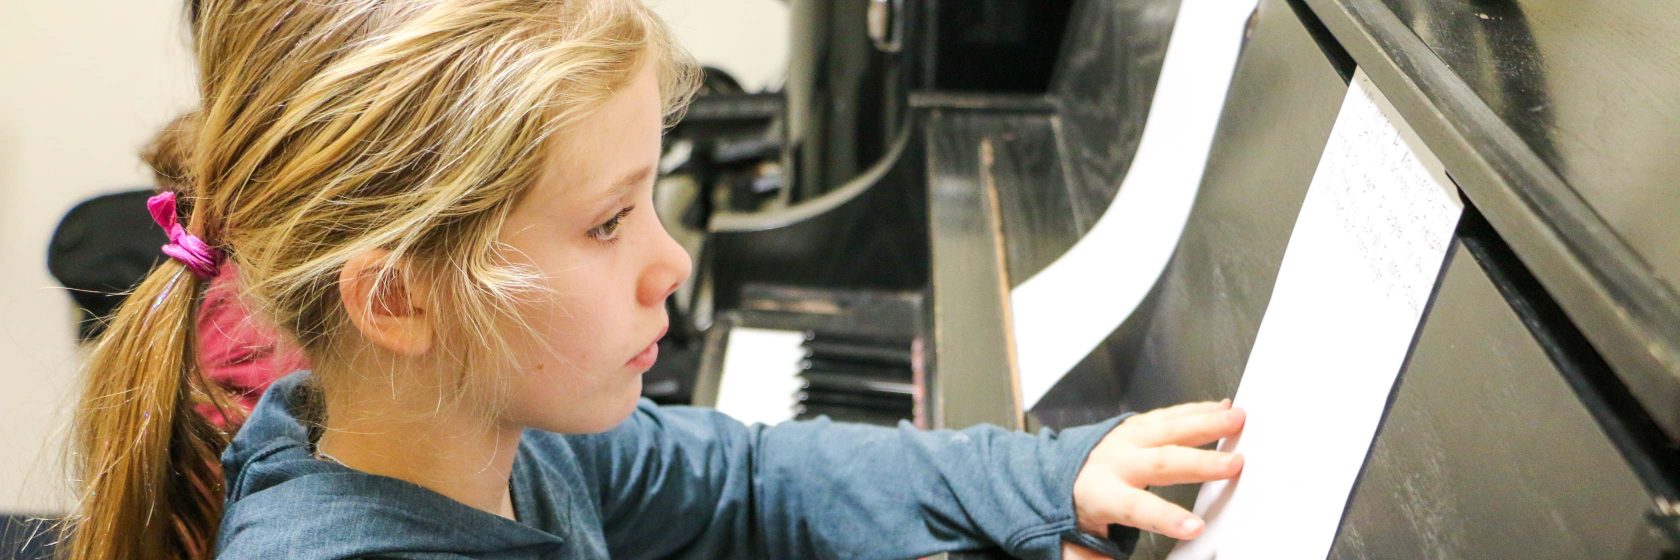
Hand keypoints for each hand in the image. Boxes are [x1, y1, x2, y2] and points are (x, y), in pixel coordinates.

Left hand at [1067, 400, 1245, 549]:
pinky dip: (1197, 410)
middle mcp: (1118, 461)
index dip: (1166, 518)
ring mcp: (1129, 438)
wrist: (1064, 469)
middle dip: (1200, 463)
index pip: (1136, 507)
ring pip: (1169, 428)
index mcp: (1103, 493)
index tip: (1195, 528)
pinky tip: (1221, 408)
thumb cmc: (1083, 503)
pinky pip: (1170, 415)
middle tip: (1234, 465)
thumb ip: (1096, 553)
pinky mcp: (1139, 425)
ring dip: (1205, 423)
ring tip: (1236, 420)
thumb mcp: (1084, 534)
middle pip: (1162, 461)